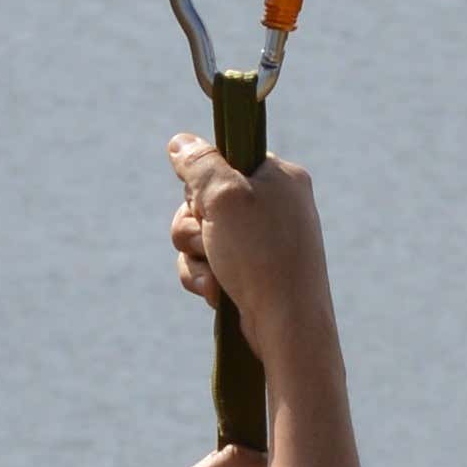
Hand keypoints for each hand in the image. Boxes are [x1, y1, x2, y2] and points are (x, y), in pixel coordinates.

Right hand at [167, 135, 330, 333]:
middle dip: (193, 226)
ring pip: (200, 234)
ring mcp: (263, 240)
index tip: (208, 201)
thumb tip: (179, 142)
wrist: (287, 325)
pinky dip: (204, 276)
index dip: (203, 183)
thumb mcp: (224, 197)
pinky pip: (209, 263)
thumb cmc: (261, 255)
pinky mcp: (252, 270)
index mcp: (279, 176)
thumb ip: (199, 163)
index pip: (223, 159)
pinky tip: (217, 292)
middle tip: (208, 240)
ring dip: (196, 255)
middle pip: (203, 199)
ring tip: (216, 273)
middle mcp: (274, 204)